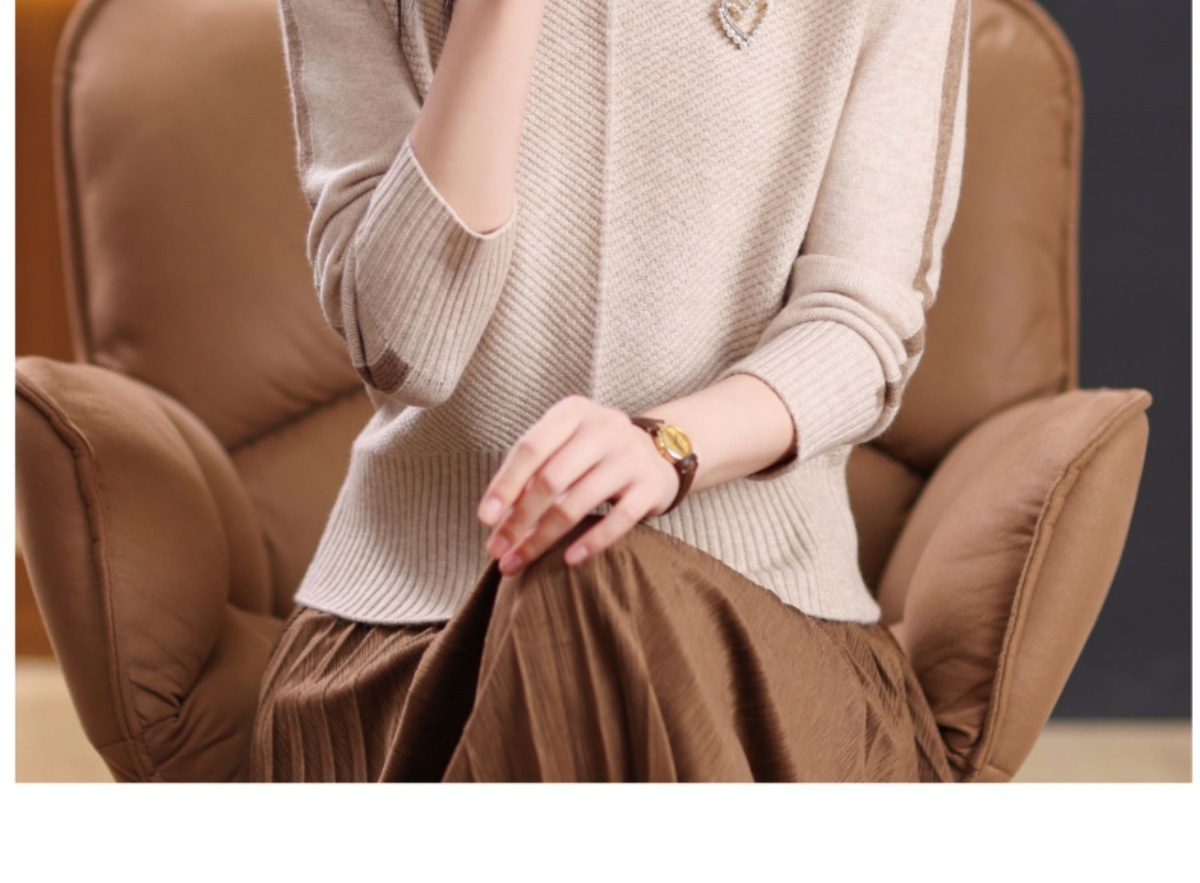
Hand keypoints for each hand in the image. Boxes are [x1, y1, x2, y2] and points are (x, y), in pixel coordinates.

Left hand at [477, 395, 680, 574]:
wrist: (658, 453)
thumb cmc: (593, 453)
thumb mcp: (564, 445)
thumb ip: (531, 472)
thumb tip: (495, 520)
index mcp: (573, 412)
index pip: (531, 448)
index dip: (505, 485)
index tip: (485, 519)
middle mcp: (605, 427)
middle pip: (552, 479)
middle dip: (519, 519)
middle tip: (498, 550)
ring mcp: (631, 455)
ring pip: (579, 502)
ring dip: (543, 537)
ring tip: (520, 561)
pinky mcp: (651, 485)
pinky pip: (618, 519)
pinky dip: (591, 542)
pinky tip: (568, 560)